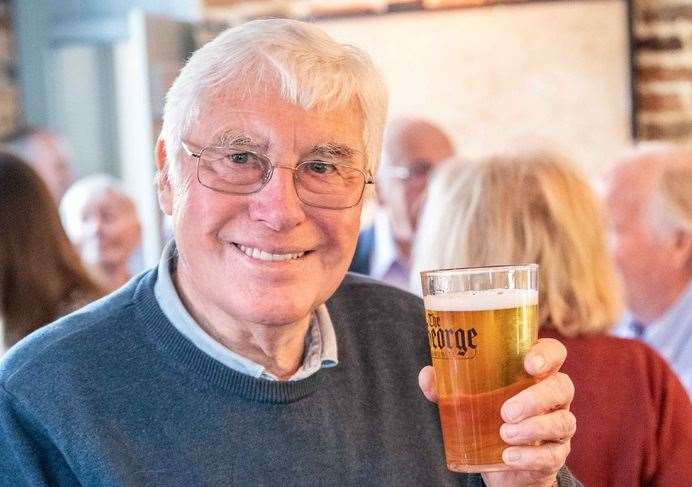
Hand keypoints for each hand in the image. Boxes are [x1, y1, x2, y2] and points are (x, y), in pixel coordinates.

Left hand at [419, 338, 574, 486]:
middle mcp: (553, 396)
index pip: (554, 353)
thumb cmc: (489, 416)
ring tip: (504, 434)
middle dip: (535, 398)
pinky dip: (531, 456)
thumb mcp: (468, 399)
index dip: (547, 355)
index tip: (529, 364)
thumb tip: (427, 376)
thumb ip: (448, 386)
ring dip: (534, 428)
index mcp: (534, 373)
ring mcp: (558, 424)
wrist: (503, 462)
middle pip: (561, 386)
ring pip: (562, 421)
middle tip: (506, 411)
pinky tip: (509, 456)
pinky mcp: (555, 454)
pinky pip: (553, 454)